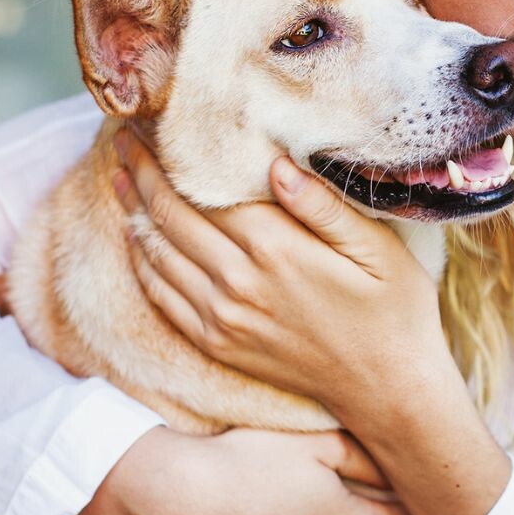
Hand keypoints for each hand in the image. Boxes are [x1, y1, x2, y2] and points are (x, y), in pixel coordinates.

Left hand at [111, 127, 450, 421]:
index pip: (203, 191)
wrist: (388, 390)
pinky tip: (137, 238)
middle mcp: (239, 283)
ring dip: (132, 212)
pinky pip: (162, 297)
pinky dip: (143, 262)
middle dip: (141, 173)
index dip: (170, 156)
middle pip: (170, 216)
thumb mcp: (379, 250)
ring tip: (119, 176)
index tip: (151, 123)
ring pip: (157, 254)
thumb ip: (324, 206)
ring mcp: (222, 318)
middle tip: (123, 138)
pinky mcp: (218, 344)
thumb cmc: (394, 312)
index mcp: (278, 250)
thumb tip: (276, 163)